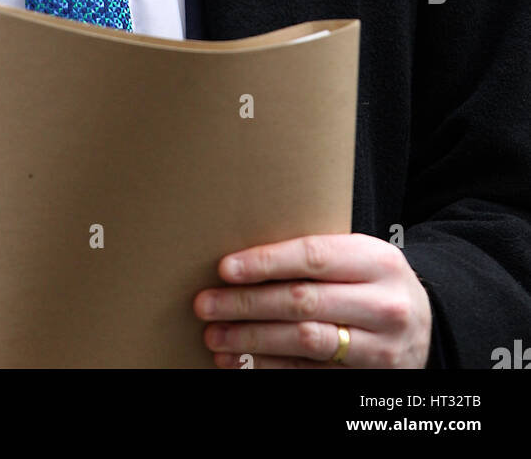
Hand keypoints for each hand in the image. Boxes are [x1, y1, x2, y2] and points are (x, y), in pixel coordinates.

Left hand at [193, 233, 432, 368]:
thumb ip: (318, 255)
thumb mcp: (360, 256)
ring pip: (304, 342)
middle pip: (303, 303)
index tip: (225, 268)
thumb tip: (244, 257)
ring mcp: (379, 348)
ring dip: (252, 341)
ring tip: (215, 335)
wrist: (428, 325)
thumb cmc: (376, 281)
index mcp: (377, 261)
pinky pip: (310, 372)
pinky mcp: (367, 378)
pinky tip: (240, 362)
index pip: (314, 257)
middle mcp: (382, 305)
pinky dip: (270, 367)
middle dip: (247, 304)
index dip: (266, 263)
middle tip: (206, 305)